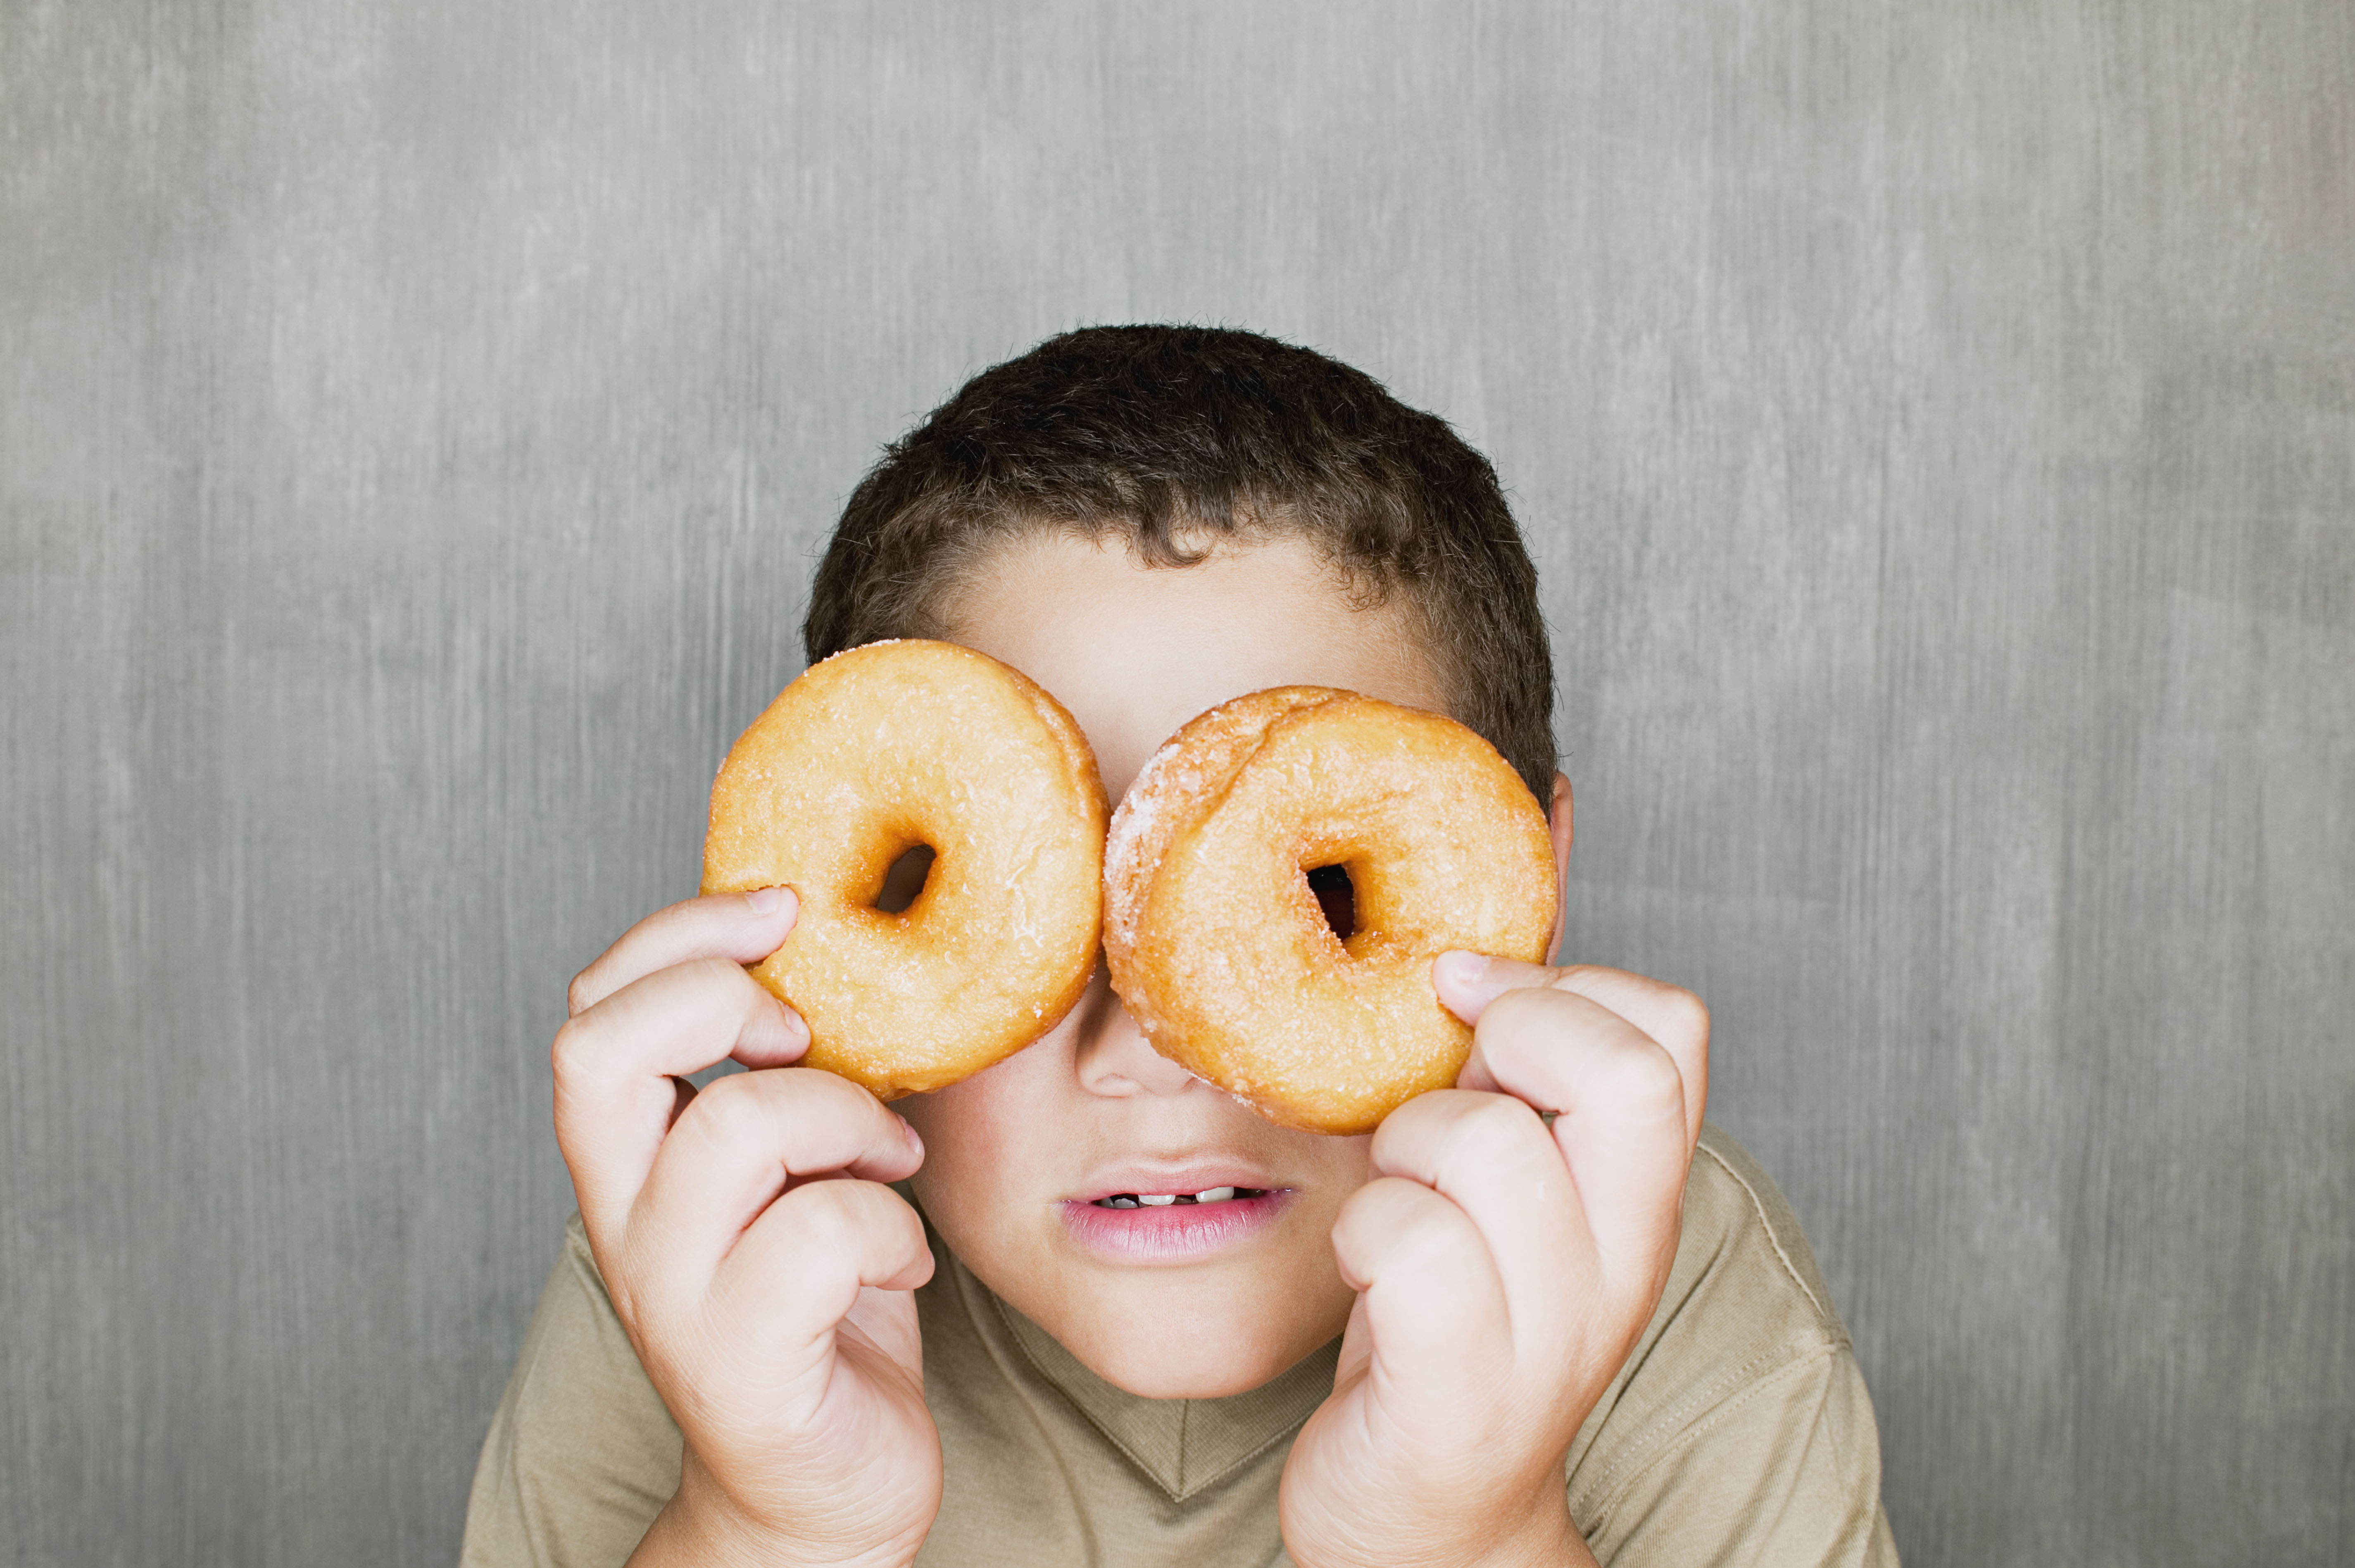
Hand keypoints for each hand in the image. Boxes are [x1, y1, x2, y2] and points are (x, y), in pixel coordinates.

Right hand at [552, 889, 941, 1567]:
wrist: (825, 1487)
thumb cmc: (823, 1305)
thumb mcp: (797, 1164)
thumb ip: (787, 1075)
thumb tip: (843, 949)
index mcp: (632, 1158)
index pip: (592, 1008)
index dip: (678, 935)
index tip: (781, 911)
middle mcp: (625, 1219)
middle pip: (604, 1049)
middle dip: (721, 997)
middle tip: (809, 1033)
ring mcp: (670, 1293)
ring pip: (736, 1125)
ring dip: (848, 1117)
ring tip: (892, 1162)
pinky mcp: (737, 1361)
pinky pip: (818, 1234)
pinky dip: (888, 1228)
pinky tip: (903, 1261)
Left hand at [1278, 955, 1709, 1567]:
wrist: (1426, 1525)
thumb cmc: (1449, 1329)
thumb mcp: (1506, 1195)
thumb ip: (1513, 1094)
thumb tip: (1466, 969)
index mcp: (1636, 1198)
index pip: (1672, 1030)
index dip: (1565, 984)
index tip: (1473, 1003)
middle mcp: (1620, 1262)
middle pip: (1619, 1073)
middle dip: (1505, 1040)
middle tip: (1442, 1093)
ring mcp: (1550, 1334)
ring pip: (1484, 1142)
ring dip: (1403, 1144)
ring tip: (1394, 1196)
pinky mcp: (1459, 1393)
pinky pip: (1410, 1241)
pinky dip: (1363, 1230)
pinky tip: (1363, 1265)